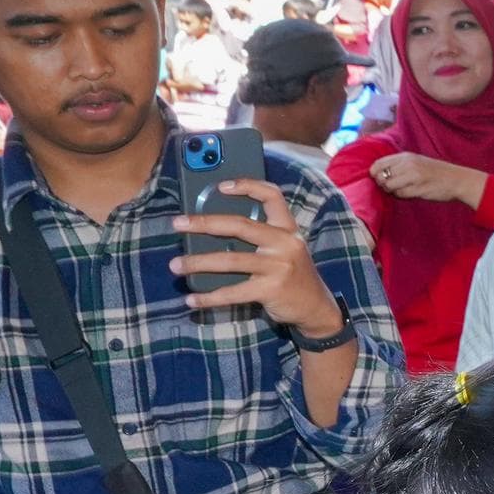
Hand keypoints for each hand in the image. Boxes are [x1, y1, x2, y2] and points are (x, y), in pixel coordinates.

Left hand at [170, 179, 344, 338]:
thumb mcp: (285, 249)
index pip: (272, 196)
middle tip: (178, 224)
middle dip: (204, 223)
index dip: (247, 186)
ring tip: (176, 265)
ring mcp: (278, 266)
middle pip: (240, 225)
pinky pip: (233, 292)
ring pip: (230, 261)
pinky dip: (209, 297)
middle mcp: (284, 243)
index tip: (220, 186)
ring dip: (198, 263)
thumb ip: (261, 238)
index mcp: (287, 228)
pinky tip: (192, 299)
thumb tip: (214, 232)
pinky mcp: (270, 290)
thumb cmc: (293, 275)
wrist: (316, 307)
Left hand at [365, 151, 488, 206]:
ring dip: (393, 191)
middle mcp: (408, 164)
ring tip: (404, 190)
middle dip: (383, 184)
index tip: (381, 179)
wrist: (457, 180)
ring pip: (389, 186)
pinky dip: (402, 196)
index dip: (375, 173)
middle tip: (393, 187)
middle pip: (381, 176)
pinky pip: (400, 195)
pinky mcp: (418, 188)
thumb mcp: (417, 162)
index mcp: (406, 156)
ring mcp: (413, 176)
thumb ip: (399, 165)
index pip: (378, 163)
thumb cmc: (435, 172)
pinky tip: (412, 193)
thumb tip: (377, 175)